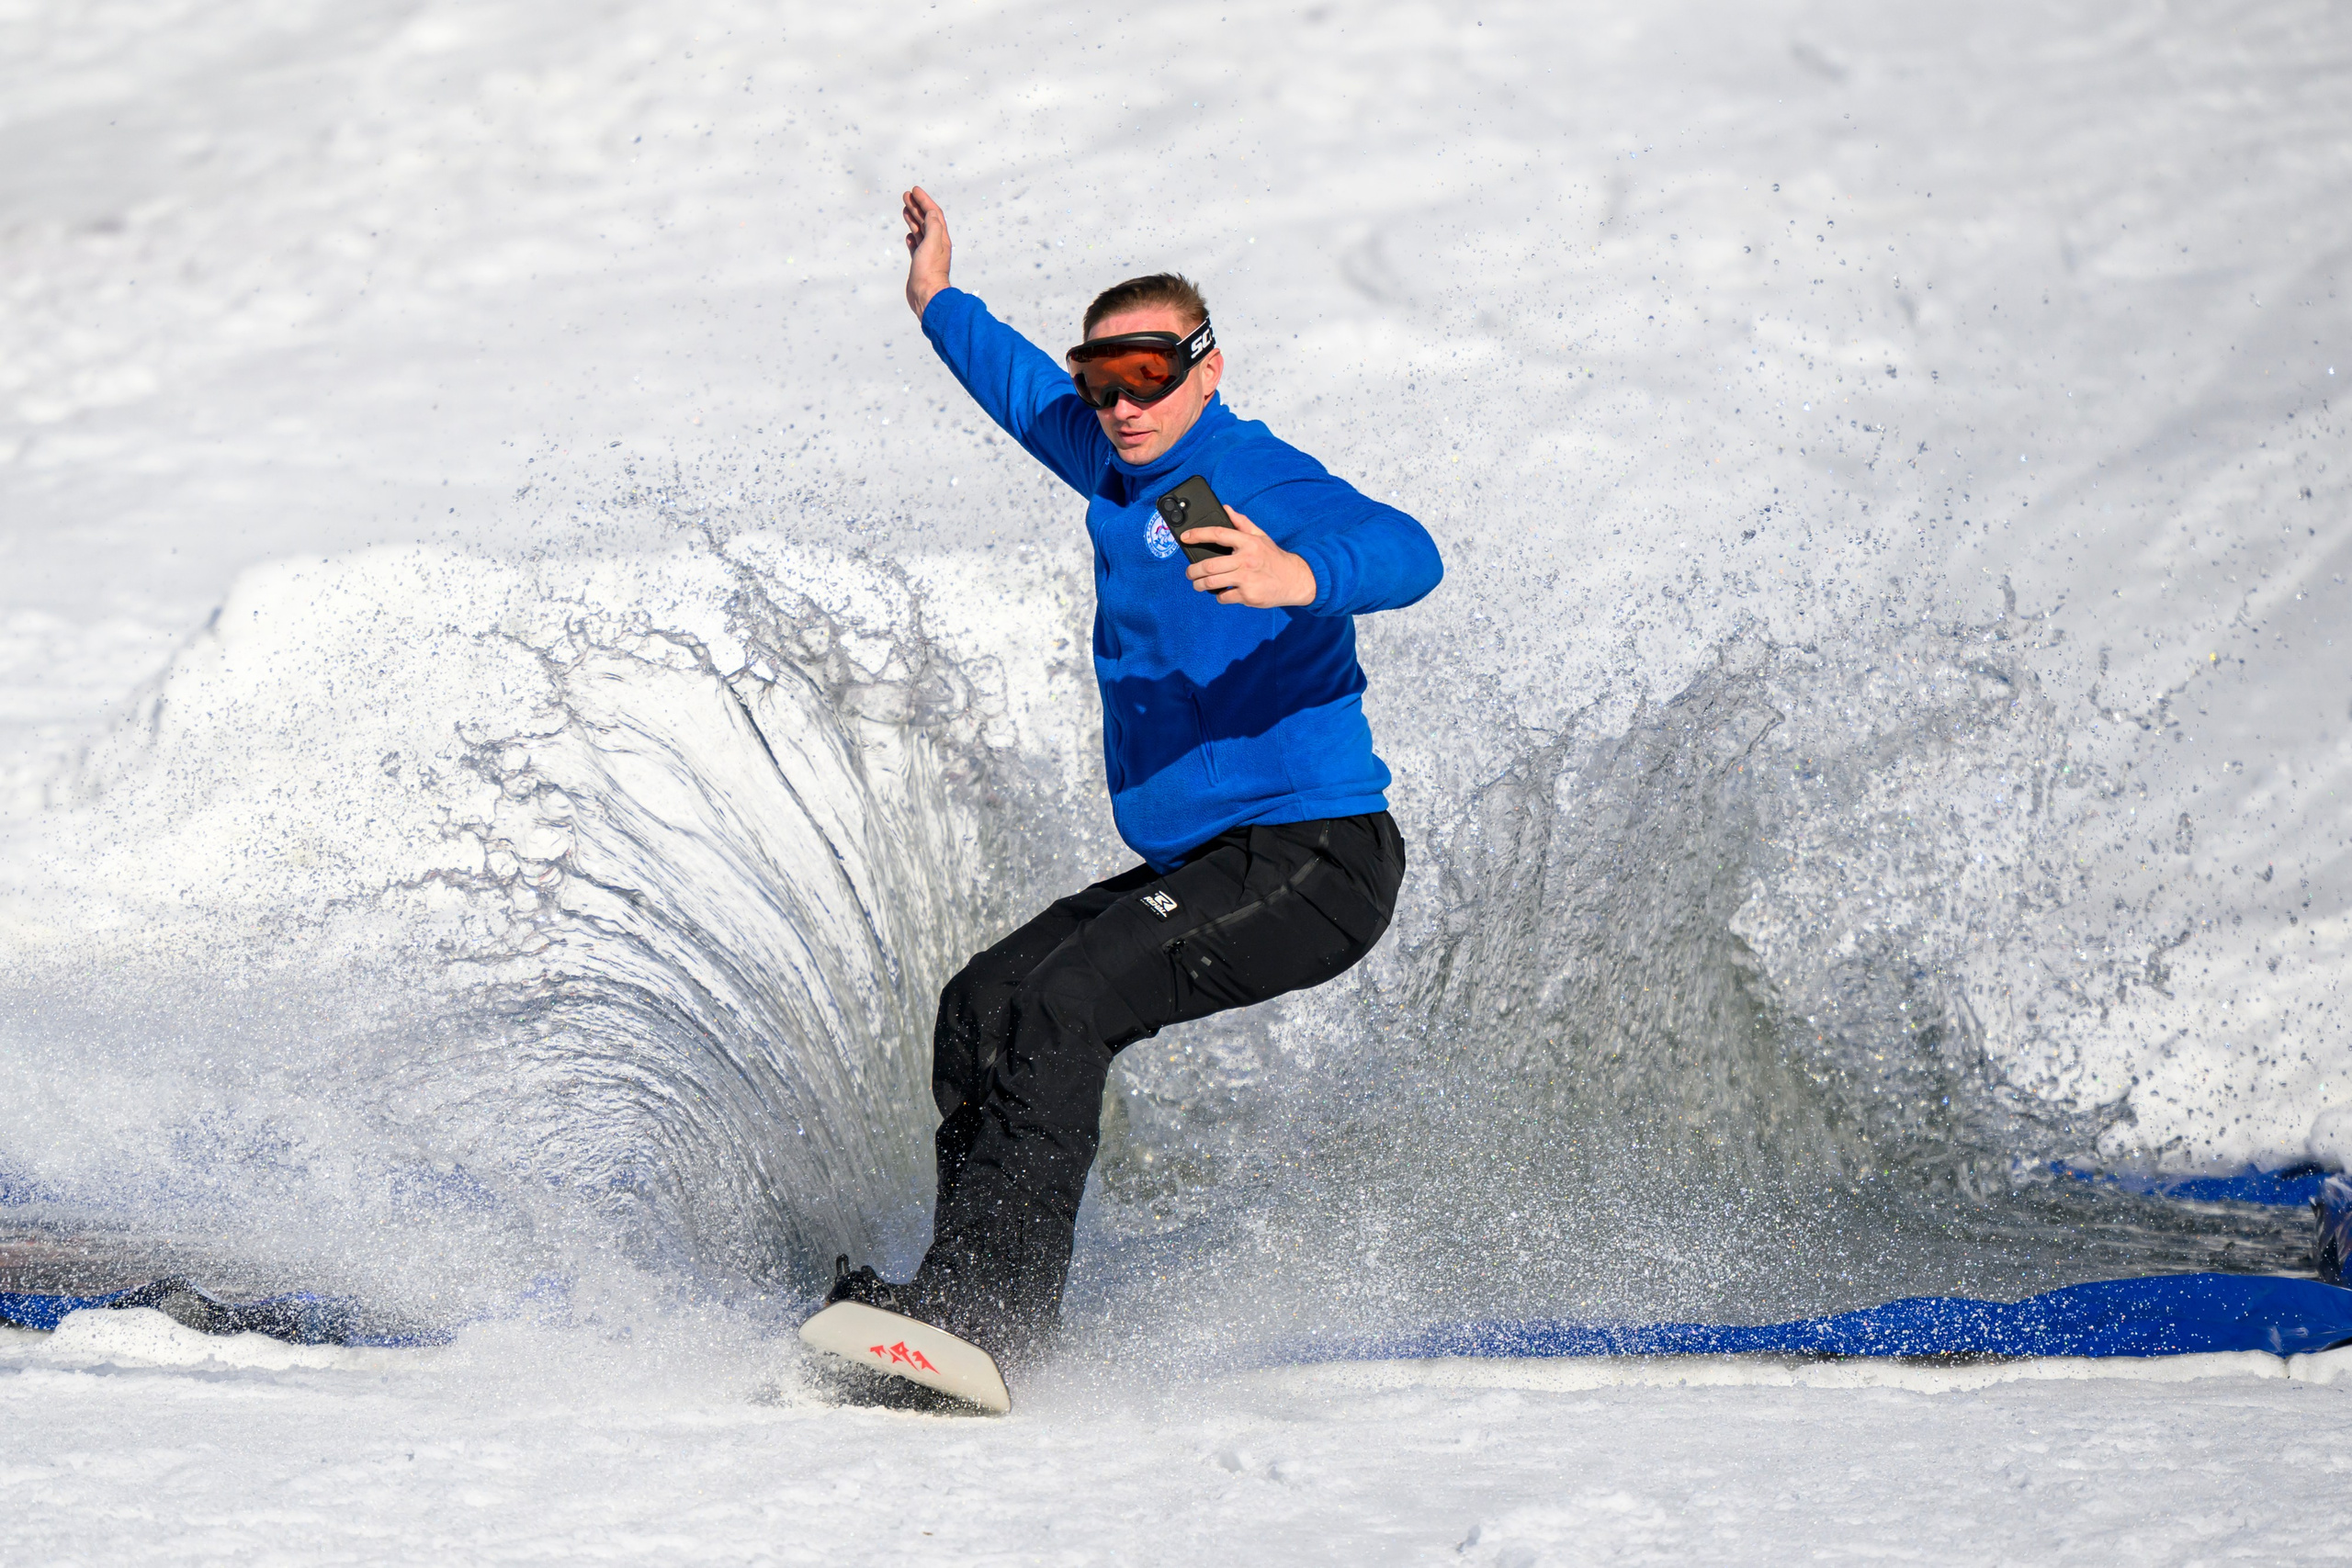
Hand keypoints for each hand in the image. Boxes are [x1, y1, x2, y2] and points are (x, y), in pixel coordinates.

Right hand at [902, 186, 950, 317]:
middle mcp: (936, 244)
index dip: (924, 200)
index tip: (914, 190)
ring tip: (905, 208)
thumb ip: (933, 226)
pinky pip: (916, 246)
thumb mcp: (933, 243)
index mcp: (941, 238)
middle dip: (917, 206)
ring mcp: (927, 254)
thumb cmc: (929, 271)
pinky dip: (912, 237)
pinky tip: (908, 235)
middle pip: (926, 220)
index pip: (933, 213)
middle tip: (906, 195)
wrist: (927, 296)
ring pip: (920, 231)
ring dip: (913, 218)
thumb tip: (931, 212)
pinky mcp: (920, 263)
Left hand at [1183, 508, 1317, 607]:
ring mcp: (1247, 579)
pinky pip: (1224, 596)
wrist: (1295, 579)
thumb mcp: (1260, 536)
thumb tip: (1226, 508)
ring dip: (1199, 585)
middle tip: (1189, 572)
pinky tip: (1222, 592)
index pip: (1218, 534)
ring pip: (1212, 583)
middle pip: (1210, 565)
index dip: (1198, 534)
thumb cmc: (1274, 557)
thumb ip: (1242, 523)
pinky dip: (1219, 596)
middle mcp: (1247, 560)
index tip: (1185, 537)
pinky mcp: (1249, 595)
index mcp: (1248, 543)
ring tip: (1197, 584)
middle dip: (1193, 570)